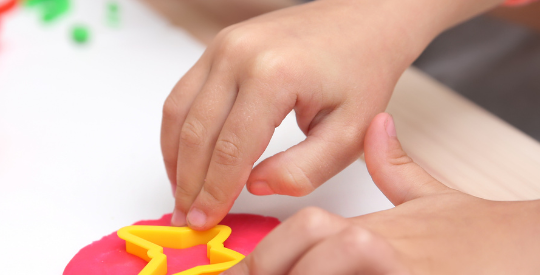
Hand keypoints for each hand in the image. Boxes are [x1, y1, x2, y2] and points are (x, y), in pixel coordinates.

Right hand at [161, 0, 502, 229]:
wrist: (363, 20)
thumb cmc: (361, 71)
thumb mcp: (350, 132)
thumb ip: (304, 168)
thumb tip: (255, 187)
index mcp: (275, 74)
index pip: (231, 148)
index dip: (215, 191)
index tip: (207, 220)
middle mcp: (240, 54)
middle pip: (198, 133)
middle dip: (190, 183)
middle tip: (189, 218)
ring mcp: (224, 46)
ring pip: (180, 112)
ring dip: (176, 159)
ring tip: (183, 195)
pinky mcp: (218, 46)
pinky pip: (183, 94)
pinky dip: (177, 132)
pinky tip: (185, 161)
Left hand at [224, 113, 539, 273]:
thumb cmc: (495, 236)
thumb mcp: (434, 198)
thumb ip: (397, 169)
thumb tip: (379, 129)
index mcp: (369, 227)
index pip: (299, 236)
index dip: (266, 258)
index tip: (246, 274)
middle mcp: (374, 249)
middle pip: (302, 258)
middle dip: (274, 272)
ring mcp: (393, 272)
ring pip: (323, 274)